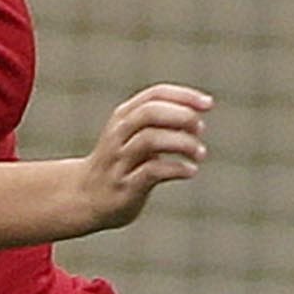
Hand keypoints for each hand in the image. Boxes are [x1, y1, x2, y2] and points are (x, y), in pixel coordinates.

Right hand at [71, 85, 210, 233]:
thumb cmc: (120, 163)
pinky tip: (191, 170)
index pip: (154, 95)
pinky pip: (152, 171)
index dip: (184, 96)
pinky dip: (177, 168)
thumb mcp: (132, 136)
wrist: (85, 198)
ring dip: (183, 143)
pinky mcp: (125, 187)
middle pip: (150, 113)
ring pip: (150, 140)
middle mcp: (118, 135)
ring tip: (200, 153)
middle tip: (200, 129)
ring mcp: (119, 161)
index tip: (208, 105)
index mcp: (122, 117)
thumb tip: (197, 117)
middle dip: (182, 117)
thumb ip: (159, 123)